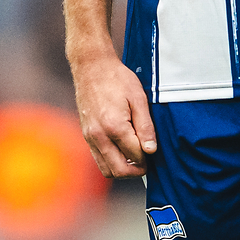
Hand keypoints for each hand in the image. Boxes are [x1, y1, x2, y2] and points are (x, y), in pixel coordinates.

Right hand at [71, 53, 158, 176]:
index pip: (135, 156)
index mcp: (114, 127)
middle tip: (147, 162)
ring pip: (107, 170)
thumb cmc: (117, 79)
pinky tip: (122, 151)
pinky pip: (98, 159)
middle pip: (119, 171)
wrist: (92, 67)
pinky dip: (112, 162)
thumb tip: (150, 150)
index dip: (147, 157)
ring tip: (135, 157)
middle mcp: (99, 136)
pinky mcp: (86, 136)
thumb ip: (145, 127)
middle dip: (136, 171)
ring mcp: (90, 137)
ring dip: (123, 170)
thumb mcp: (139, 98)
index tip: (153, 150)